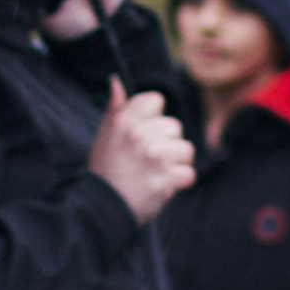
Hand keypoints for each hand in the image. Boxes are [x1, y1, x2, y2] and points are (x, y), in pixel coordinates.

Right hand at [87, 82, 195, 223]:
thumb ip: (114, 108)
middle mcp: (140, 136)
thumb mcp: (104, 136)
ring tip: (156, 172)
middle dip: (165, 142)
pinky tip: (162, 185)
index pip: (156, 100)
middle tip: (147, 159)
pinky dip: (179, 182)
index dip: (152, 117)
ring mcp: (155, 158)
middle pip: (174, 126)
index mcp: (124, 121)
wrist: (101, 209)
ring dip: (175, 163)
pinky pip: (188, 174)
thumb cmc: (105, 171)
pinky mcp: (166, 181)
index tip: (142, 134)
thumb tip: (116, 80)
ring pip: (185, 149)